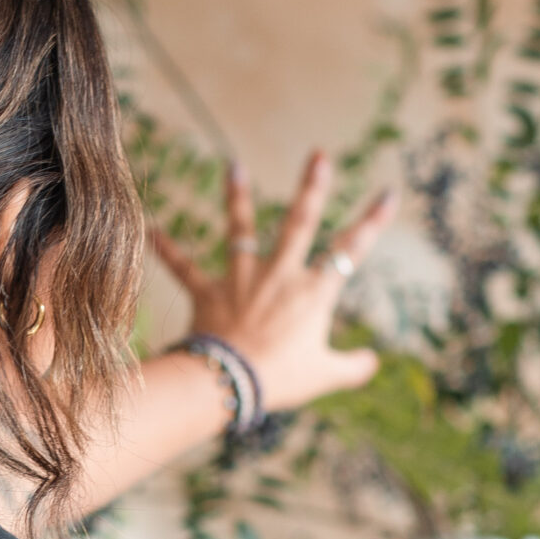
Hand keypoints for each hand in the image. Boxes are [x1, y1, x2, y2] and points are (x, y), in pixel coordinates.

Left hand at [149, 151, 388, 411]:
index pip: (351, 250)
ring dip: (236, 197)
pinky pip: (184, 268)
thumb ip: (352, 367)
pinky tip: (151, 230)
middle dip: (311, 188)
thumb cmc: (282, 380)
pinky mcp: (209, 293)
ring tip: (233, 166)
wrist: (232, 383)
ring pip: (240, 230)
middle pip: (299, 224)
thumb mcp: (326, 376)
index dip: (373, 221)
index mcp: (313, 293)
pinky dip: (167, 250)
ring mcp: (242, 280)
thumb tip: (372, 361)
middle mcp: (280, 276)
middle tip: (318, 155)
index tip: (389, 193)